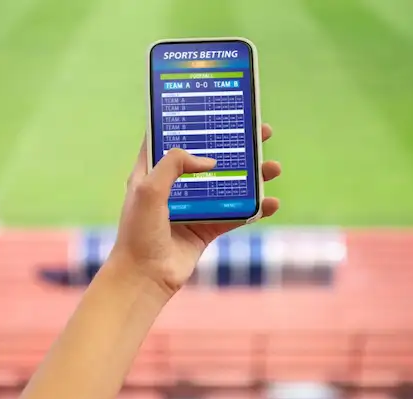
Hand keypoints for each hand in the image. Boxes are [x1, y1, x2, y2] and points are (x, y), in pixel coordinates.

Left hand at [110, 123, 281, 296]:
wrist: (145, 277)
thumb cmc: (139, 234)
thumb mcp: (149, 189)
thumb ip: (174, 165)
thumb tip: (209, 159)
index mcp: (152, 172)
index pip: (171, 138)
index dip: (190, 122)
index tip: (214, 106)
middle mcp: (174, 187)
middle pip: (209, 158)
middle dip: (235, 145)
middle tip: (260, 132)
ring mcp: (193, 208)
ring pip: (228, 185)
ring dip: (252, 176)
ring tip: (273, 167)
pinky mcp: (207, 229)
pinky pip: (236, 214)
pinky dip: (255, 208)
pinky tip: (272, 202)